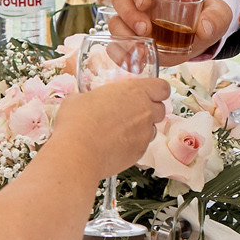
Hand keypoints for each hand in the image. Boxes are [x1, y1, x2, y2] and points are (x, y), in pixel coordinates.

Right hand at [32, 74, 168, 187]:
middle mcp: (144, 111)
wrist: (77, 152)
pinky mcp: (140, 151)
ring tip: (120, 132)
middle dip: (150, 111)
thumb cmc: (76, 123)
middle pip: (161, 109)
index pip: (162, 87)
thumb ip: (90, 97)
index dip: (157, 91)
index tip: (150, 94)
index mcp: (134, 91)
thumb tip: (82, 99)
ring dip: (142, 129)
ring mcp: (144, 133)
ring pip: (152, 129)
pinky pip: (142, 146)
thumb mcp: (78, 99)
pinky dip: (133, 145)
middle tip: (132, 114)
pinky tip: (115, 146)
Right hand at [107, 0, 234, 58]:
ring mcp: (133, 20)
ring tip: (142, 50)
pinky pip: (115, 44)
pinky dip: (120, 53)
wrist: (200, 38)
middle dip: (128, 13)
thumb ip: (215, 16)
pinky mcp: (131, 40)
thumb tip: (204, 28)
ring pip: (114, 21)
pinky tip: (134, 61)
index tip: (145, 3)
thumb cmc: (207, 17)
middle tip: (146, 30)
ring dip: (123, 35)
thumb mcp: (219, 13)